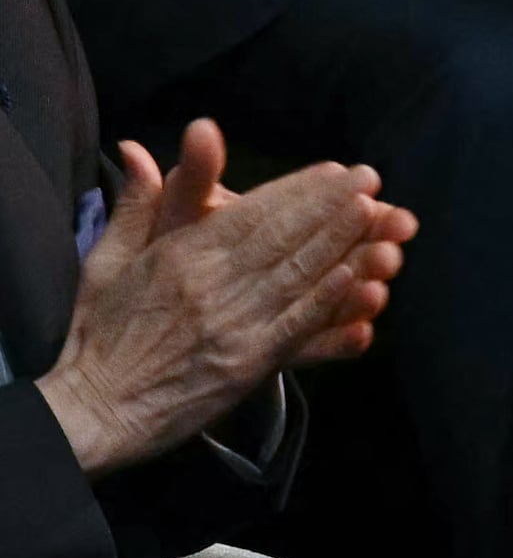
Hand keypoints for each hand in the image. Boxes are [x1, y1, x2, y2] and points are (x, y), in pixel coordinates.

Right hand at [39, 126, 411, 480]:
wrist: (92, 409)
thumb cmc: (98, 334)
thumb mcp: (106, 261)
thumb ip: (135, 205)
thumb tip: (137, 148)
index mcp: (178, 257)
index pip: (250, 213)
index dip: (297, 189)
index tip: (334, 168)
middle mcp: (210, 286)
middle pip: (282, 237)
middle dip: (330, 204)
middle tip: (370, 177)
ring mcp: (232, 326)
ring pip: (296, 275)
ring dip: (339, 242)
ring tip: (376, 213)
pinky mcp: (246, 364)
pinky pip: (294, 326)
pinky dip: (325, 300)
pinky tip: (355, 278)